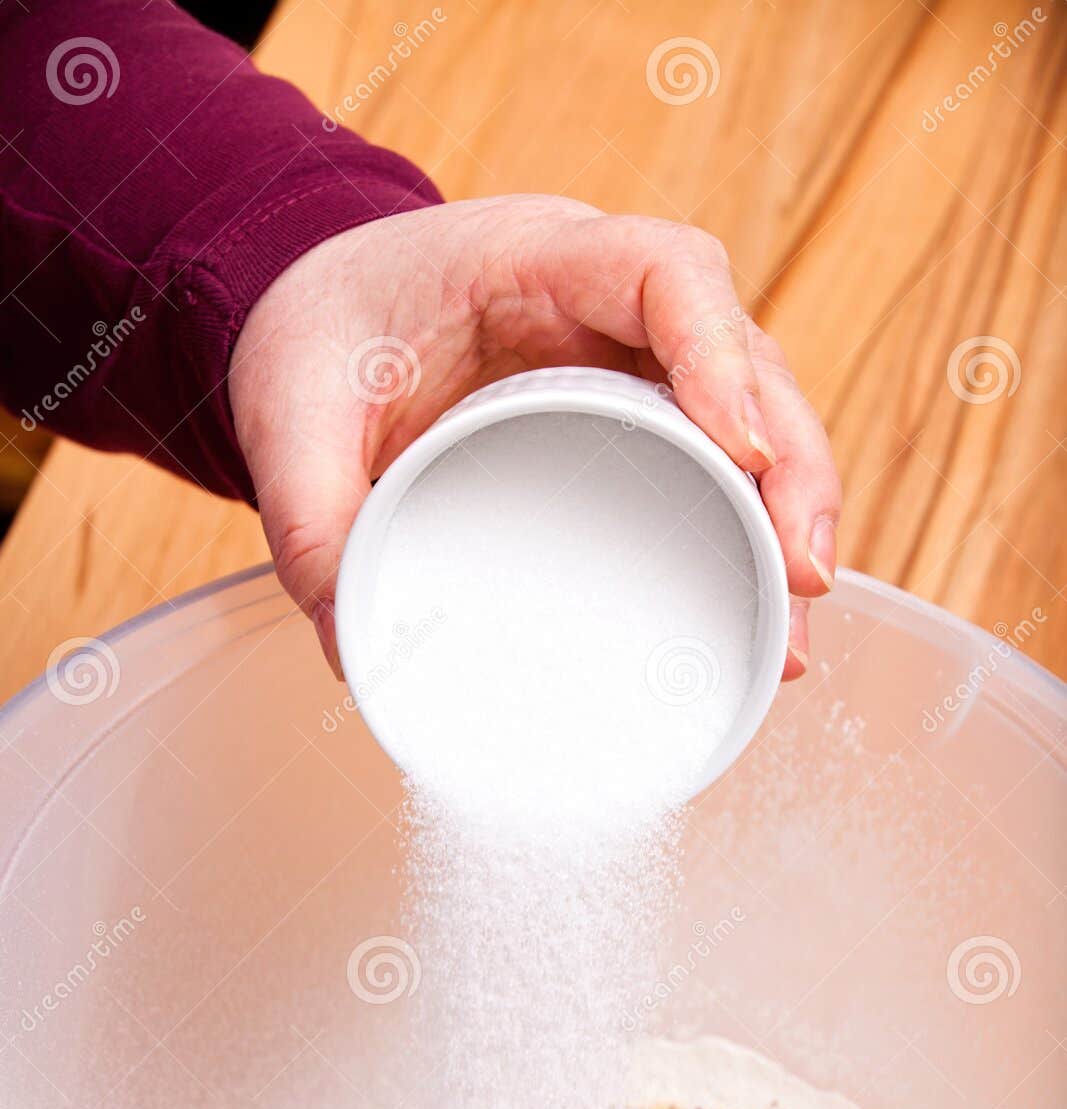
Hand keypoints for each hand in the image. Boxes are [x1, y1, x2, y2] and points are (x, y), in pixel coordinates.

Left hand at [229, 195, 840, 680]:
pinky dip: (747, 538)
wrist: (318, 312)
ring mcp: (633, 363)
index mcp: (535, 257)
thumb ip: (309, 516)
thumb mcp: (288, 411)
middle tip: (801, 578)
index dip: (722, 354)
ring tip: (791, 637)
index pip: (668, 273)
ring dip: (788, 521)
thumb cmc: (318, 332)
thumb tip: (353, 649)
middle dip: (792, 468)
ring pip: (753, 421)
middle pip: (747, 359)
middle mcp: (608, 303)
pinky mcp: (633, 422)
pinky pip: (715, 468)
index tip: (744, 452)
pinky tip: (761, 620)